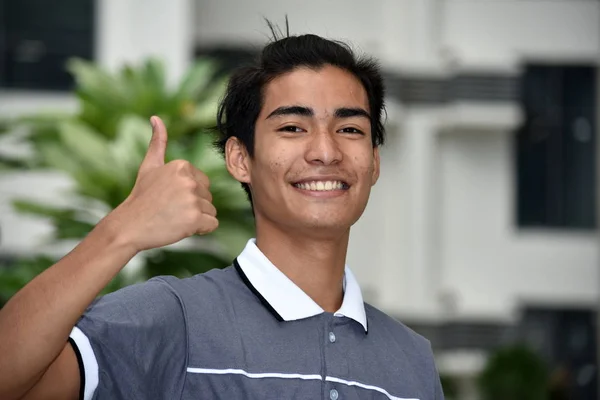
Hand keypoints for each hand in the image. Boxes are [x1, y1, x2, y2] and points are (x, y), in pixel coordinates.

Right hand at [111, 116, 217, 251]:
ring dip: (197, 219)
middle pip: (208, 197)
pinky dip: (201, 229)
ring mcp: (192, 199)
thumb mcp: (149, 166)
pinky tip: (182, 227)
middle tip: (171, 210)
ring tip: (175, 218)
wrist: (129, 226)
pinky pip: (213, 224)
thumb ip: (158, 143)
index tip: (170, 198)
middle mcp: (188, 180)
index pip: (203, 183)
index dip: (189, 194)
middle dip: (194, 207)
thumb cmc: (141, 197)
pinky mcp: (195, 218)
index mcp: (182, 165)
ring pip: (211, 211)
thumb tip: (156, 118)